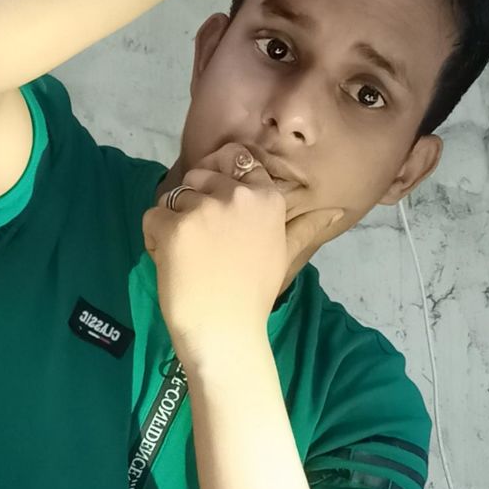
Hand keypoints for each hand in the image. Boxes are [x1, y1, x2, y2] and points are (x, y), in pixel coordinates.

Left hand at [141, 143, 343, 372]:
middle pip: (198, 176)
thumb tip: (336, 210)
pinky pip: (152, 217)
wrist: (225, 331)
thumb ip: (305, 227)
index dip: (218, 179)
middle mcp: (237, 195)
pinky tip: (172, 264)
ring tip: (189, 258)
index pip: (236, 157)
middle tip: (205, 244)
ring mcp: (204, 209)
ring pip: (172, 197)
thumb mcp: (284, 253)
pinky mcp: (174, 226)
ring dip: (173, 225)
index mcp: (267, 197)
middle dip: (192, 203)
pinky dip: (154, 239)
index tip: (218, 209)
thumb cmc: (254, 294)